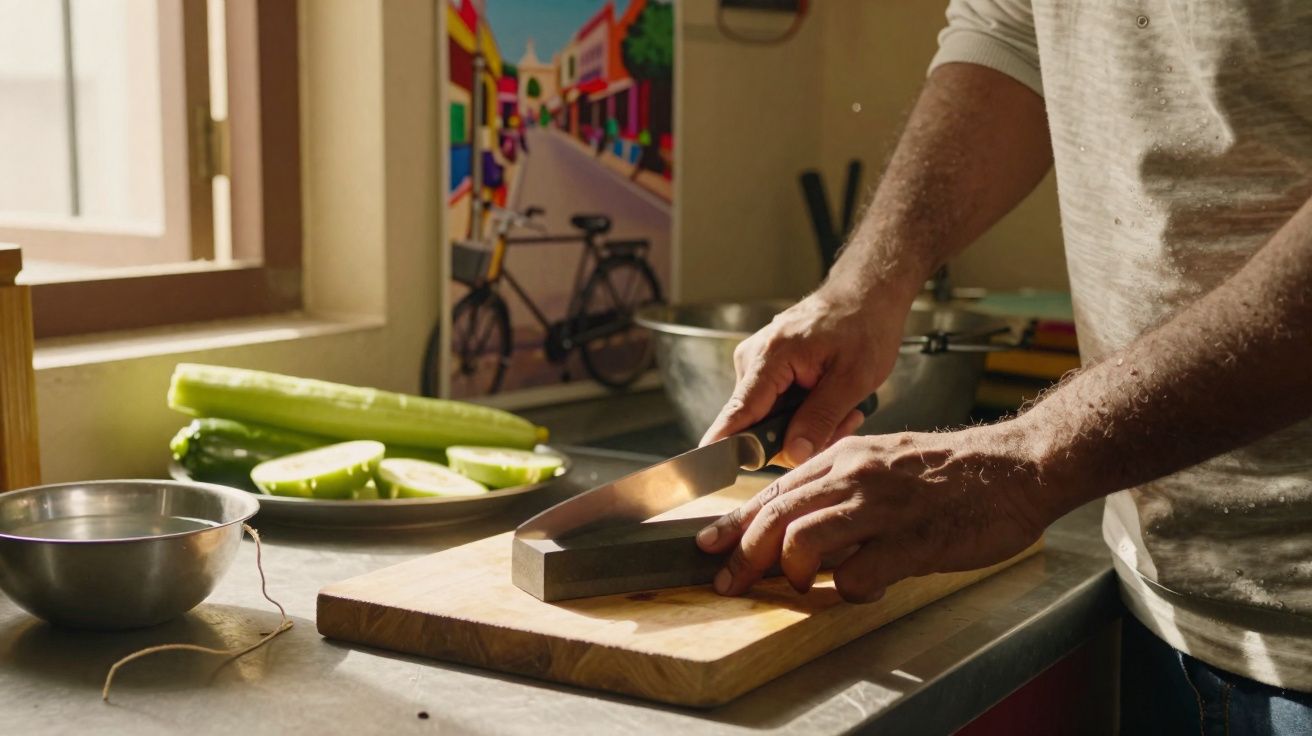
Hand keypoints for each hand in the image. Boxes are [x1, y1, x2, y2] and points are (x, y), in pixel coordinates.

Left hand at [695, 422, 1055, 601]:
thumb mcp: (885, 460)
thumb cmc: (954, 471)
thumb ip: (842, 484)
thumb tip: (799, 518)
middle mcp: (855, 477)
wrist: (1016, 468)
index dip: (735, 523)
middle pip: (775, 517)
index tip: (709, 545)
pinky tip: (866, 590)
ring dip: (792, 574)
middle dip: (743, 555)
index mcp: (846, 457)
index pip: (773, 491)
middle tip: (730, 582)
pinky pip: (854, 578)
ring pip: (801, 542)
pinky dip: (848, 593)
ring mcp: (880, 509)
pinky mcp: (909, 543)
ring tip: (804, 586)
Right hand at [701, 288, 905, 465]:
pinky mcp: (766, 368)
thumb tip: (793, 455)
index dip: (726, 446)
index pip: (739, 412)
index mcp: (771, 357)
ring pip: (769, 420)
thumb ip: (821, 418)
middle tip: (844, 425)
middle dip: (798, 437)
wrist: (866, 294)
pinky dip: (803, 412)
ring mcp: (757, 363)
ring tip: (844, 409)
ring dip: (806, 426)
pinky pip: (775, 406)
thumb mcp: (854, 379)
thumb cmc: (864, 327)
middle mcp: (753, 359)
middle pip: (756, 425)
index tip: (707, 471)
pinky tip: (831, 401)